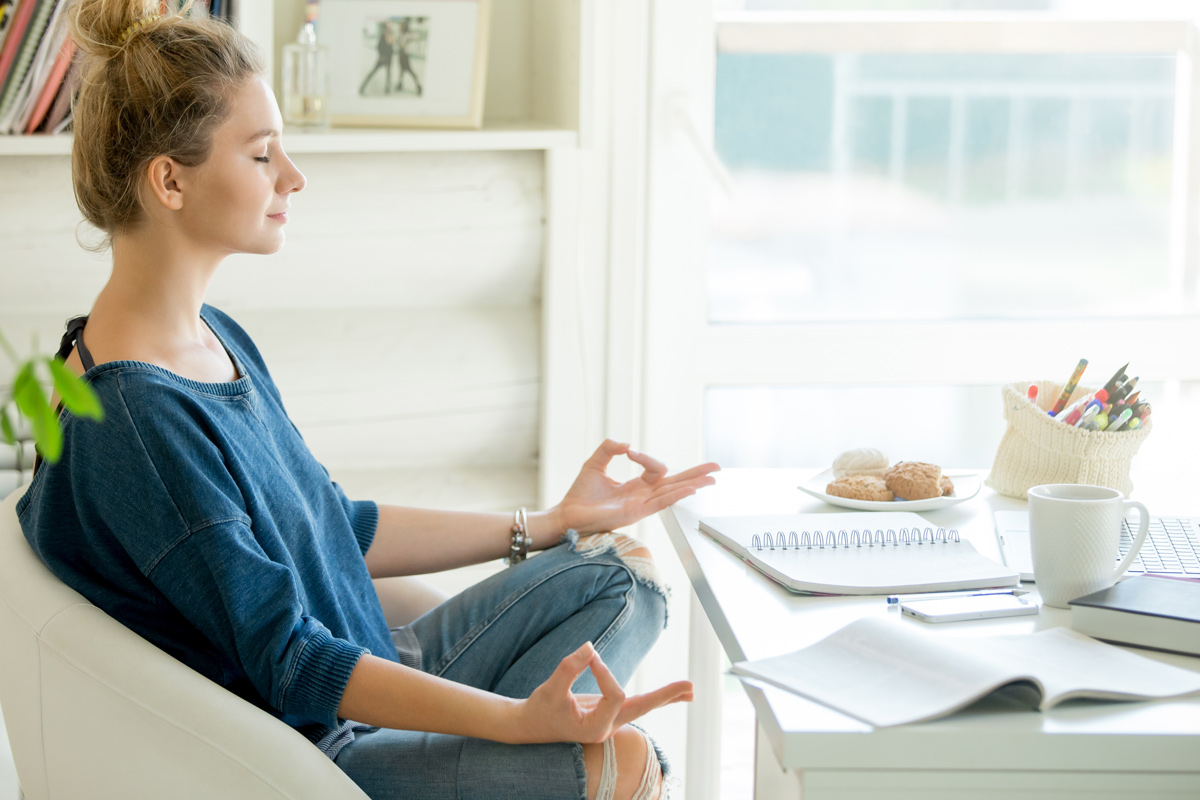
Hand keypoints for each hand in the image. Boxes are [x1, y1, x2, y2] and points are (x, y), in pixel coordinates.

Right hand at [510, 642, 692, 744]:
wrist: (529, 727)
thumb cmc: (539, 709)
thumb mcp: (549, 689)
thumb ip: (569, 668)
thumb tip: (591, 647)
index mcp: (595, 728)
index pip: (614, 695)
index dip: (605, 672)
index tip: (588, 656)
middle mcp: (607, 727)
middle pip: (642, 709)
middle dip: (665, 696)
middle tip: (691, 687)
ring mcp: (609, 721)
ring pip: (642, 708)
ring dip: (665, 697)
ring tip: (690, 691)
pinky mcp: (608, 713)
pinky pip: (634, 704)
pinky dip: (653, 699)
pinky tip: (671, 695)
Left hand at [552, 439, 719, 535]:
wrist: (567, 514)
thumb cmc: (580, 494)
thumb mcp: (595, 463)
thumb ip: (610, 449)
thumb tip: (627, 444)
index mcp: (636, 486)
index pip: (656, 469)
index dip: (646, 457)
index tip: (629, 452)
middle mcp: (643, 496)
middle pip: (676, 483)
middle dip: (696, 475)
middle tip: (717, 468)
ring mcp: (641, 506)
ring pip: (673, 492)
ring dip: (693, 484)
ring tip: (712, 478)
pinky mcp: (635, 513)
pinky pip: (660, 503)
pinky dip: (676, 495)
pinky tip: (690, 489)